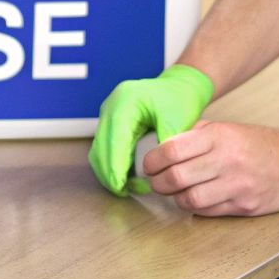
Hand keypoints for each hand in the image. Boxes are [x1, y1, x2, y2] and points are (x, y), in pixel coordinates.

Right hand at [88, 65, 214, 195]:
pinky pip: (106, 149)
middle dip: (109, 174)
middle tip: (125, 192)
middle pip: (100, 148)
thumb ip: (165, 144)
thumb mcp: (177, 119)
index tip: (121, 187)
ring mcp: (108, 115)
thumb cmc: (179, 98)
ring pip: (99, 151)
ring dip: (108, 172)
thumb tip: (154, 171)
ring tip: (127, 188)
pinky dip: (112, 165)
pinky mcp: (112, 123)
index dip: (115, 168)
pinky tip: (126, 178)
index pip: (113, 141)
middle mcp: (110, 107)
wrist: (179, 86)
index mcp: (124, 103)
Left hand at [141, 120, 278, 216]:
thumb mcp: (226, 128)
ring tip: (174, 193)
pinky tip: (194, 199)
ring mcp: (237, 186)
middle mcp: (227, 160)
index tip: (149, 164)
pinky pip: (208, 212)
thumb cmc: (258, 143)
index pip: (173, 150)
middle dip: (158, 183)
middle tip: (155, 181)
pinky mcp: (245, 206)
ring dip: (175, 199)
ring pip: (190, 200)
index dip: (153, 160)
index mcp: (219, 136)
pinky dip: (195, 208)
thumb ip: (195, 134)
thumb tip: (162, 144)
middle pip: (176, 178)